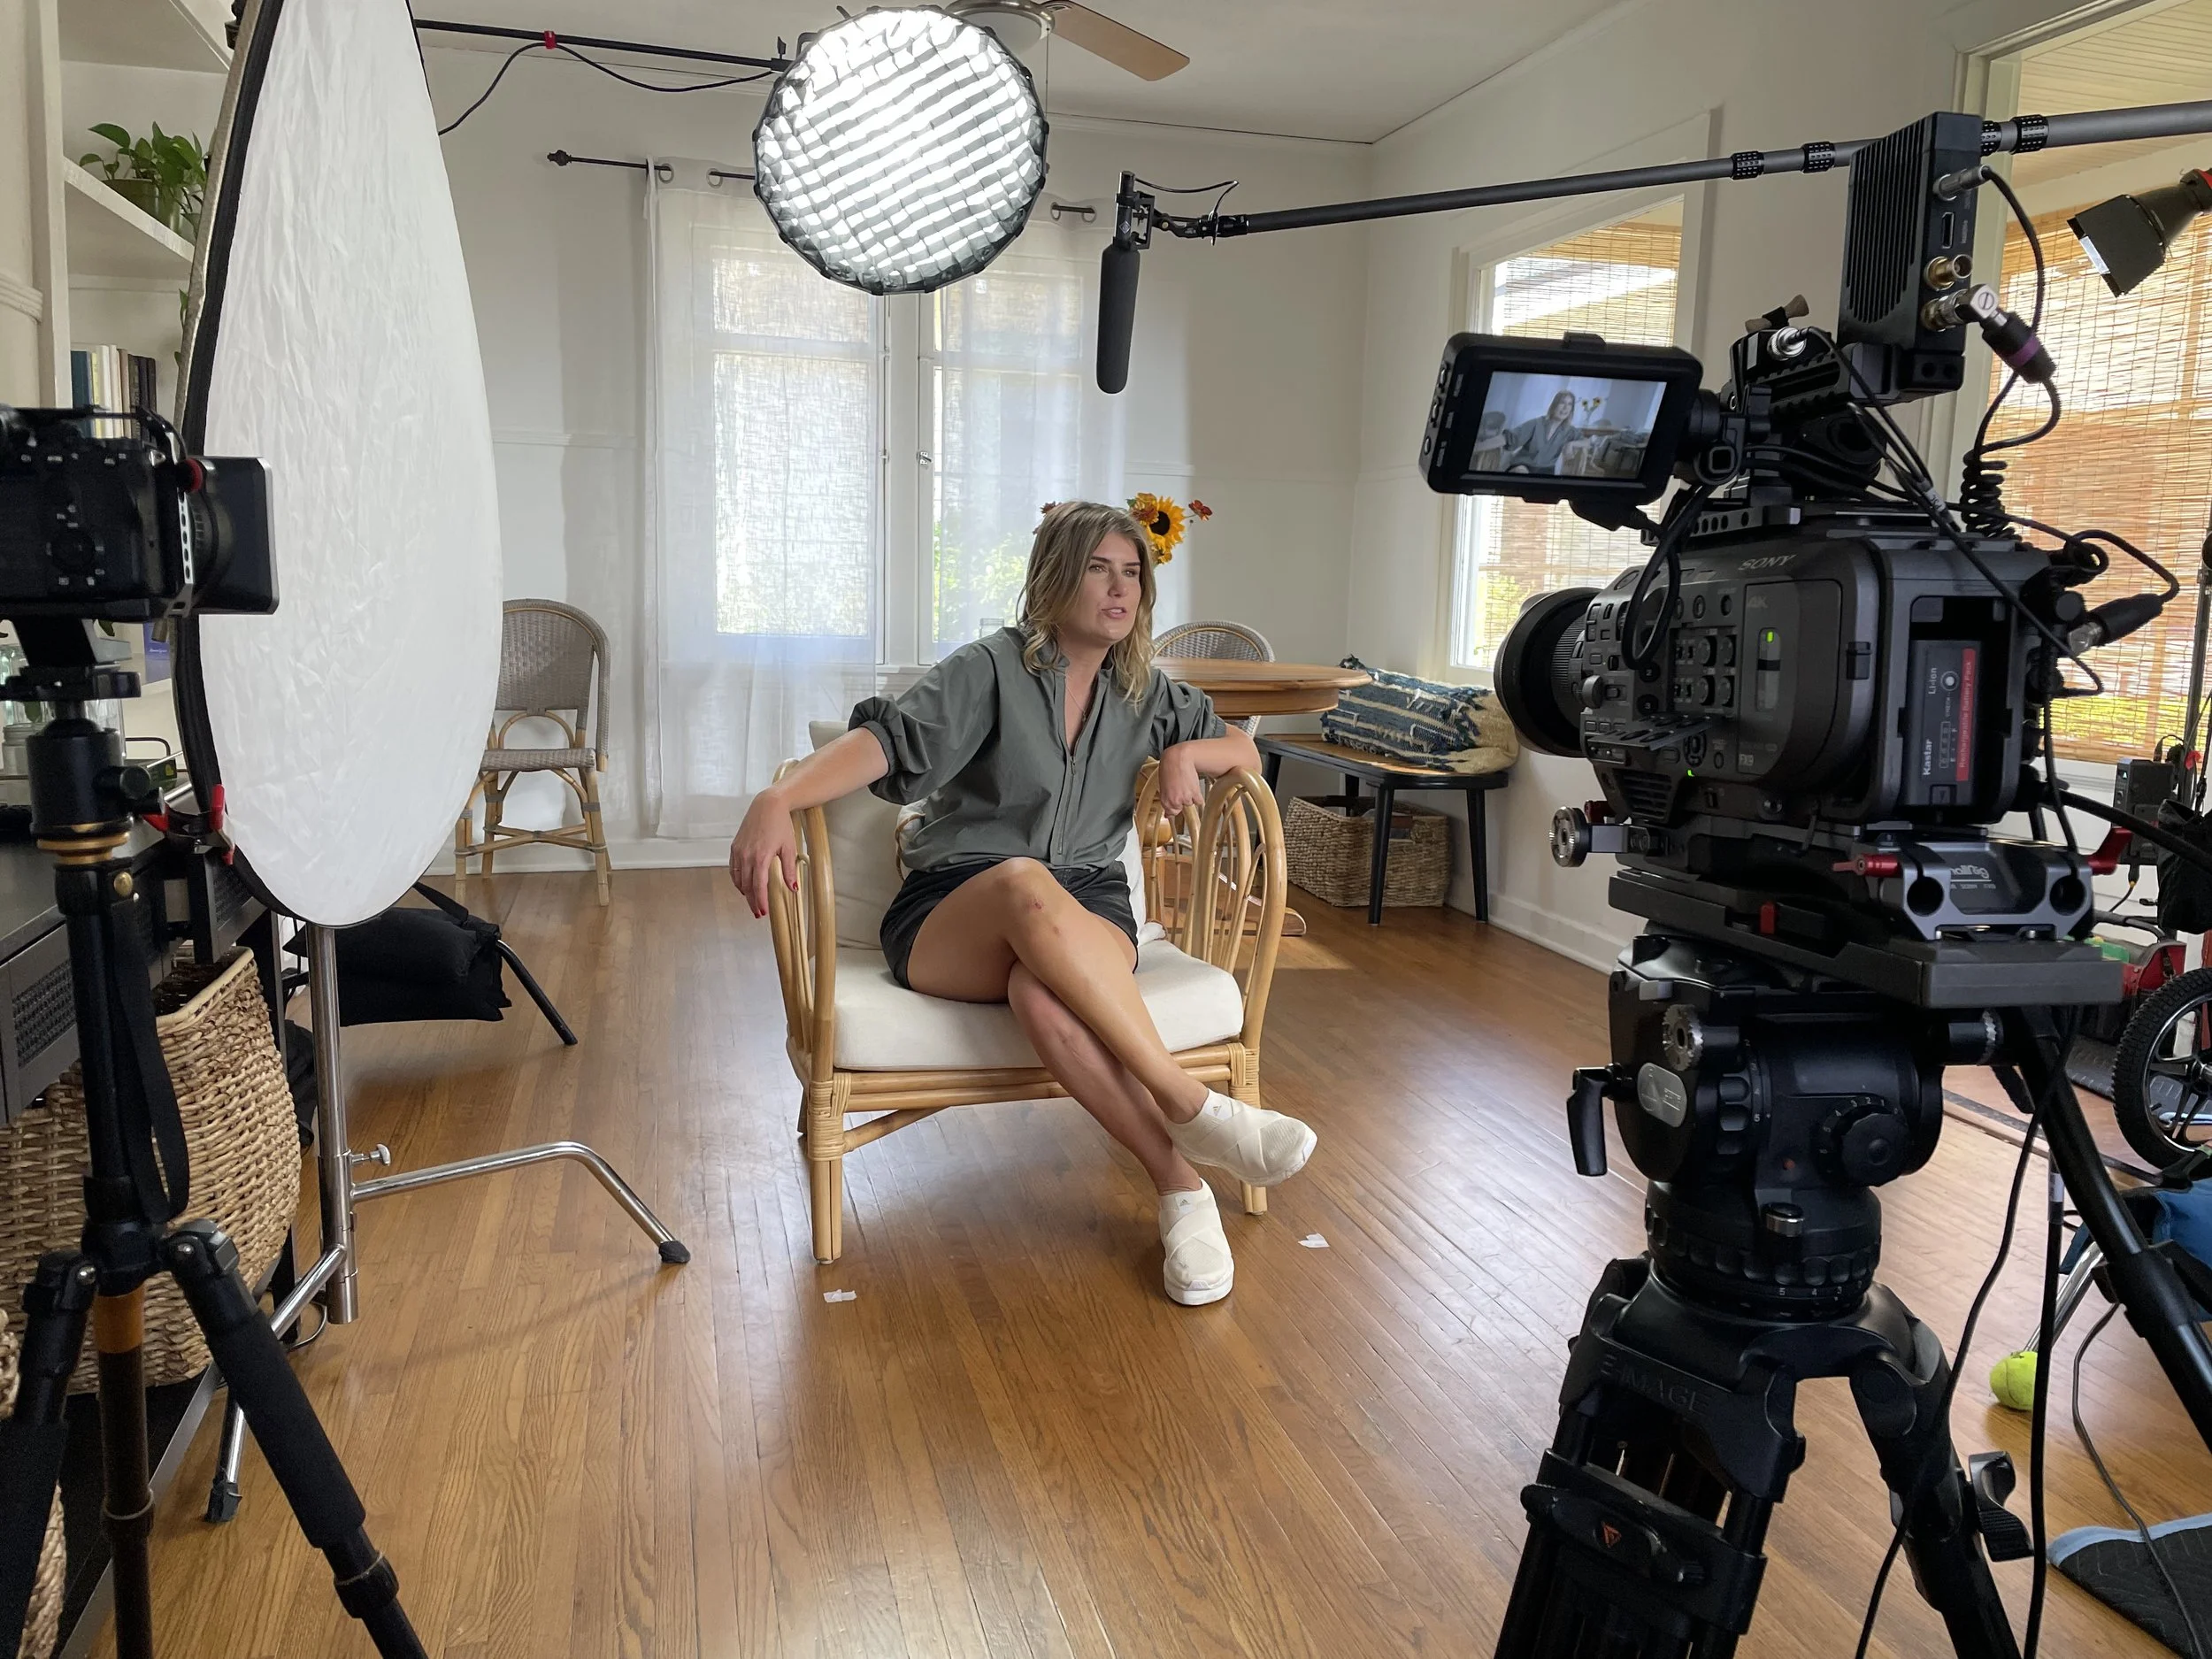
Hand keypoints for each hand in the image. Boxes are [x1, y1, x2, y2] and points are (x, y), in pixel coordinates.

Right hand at [729, 787, 798, 917]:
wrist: (768, 805)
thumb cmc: (780, 824)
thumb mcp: (789, 848)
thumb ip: (789, 870)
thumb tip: (793, 888)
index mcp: (761, 857)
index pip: (758, 886)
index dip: (761, 901)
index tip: (763, 912)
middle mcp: (746, 855)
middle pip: (747, 886)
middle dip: (752, 901)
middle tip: (758, 913)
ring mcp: (738, 851)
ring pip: (738, 879)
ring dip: (744, 892)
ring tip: (752, 902)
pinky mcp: (734, 847)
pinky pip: (733, 869)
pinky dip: (737, 880)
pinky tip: (743, 885)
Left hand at [1157, 743, 1206, 815]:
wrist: (1177, 758)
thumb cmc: (1168, 768)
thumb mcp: (1163, 786)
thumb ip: (1166, 799)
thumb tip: (1168, 814)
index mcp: (1165, 801)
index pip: (1171, 813)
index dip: (1175, 806)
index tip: (1177, 803)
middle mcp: (1175, 802)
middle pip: (1182, 808)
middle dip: (1182, 800)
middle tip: (1181, 787)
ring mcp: (1185, 799)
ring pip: (1191, 803)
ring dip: (1191, 795)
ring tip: (1186, 783)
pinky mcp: (1195, 794)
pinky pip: (1199, 800)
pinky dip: (1198, 794)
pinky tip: (1192, 784)